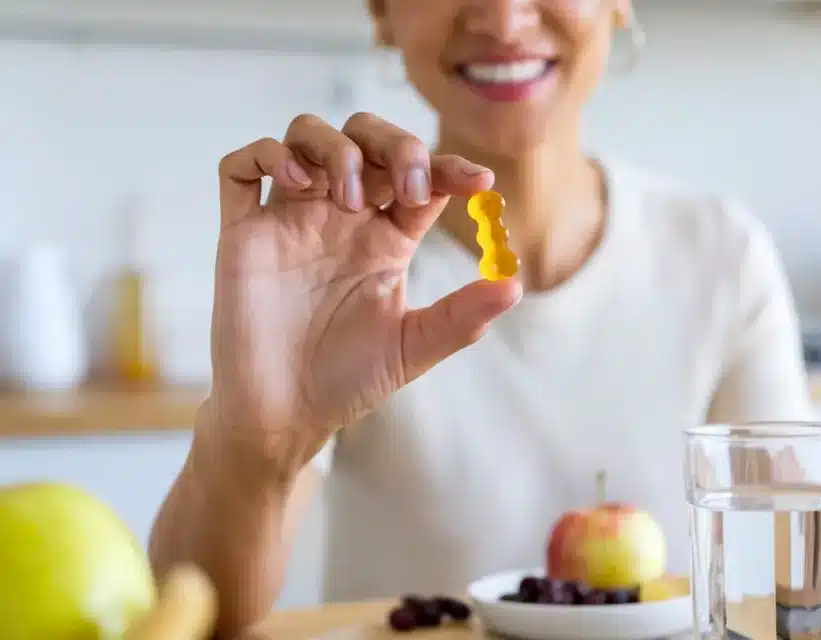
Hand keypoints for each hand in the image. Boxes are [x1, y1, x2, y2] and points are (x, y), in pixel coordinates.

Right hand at [205, 113, 521, 478]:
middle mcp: (340, 217)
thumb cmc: (349, 381)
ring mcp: (291, 218)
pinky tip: (295, 183)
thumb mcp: (413, 346)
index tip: (480, 184)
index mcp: (386, 237)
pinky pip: (241, 167)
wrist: (285, 414)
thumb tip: (516, 286)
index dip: (450, 168)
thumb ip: (463, 315)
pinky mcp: (243, 230)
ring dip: (335, 148)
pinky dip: (266, 155)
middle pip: (367, 137)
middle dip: (394, 144)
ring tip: (347, 197)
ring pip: (306, 135)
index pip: (422, 178)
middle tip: (408, 186)